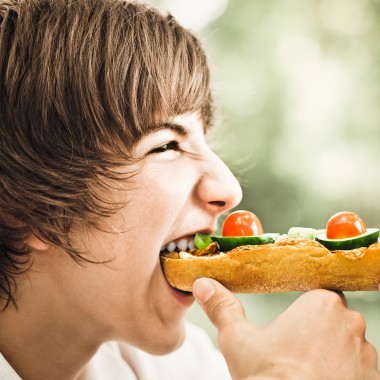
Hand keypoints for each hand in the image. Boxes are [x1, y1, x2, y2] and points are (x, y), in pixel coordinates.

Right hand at [193, 278, 378, 379]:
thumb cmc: (267, 378)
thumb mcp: (237, 339)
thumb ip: (222, 307)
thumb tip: (202, 285)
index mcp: (321, 304)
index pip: (319, 294)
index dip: (306, 309)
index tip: (295, 323)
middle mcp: (351, 325)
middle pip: (335, 319)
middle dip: (318, 331)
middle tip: (294, 350)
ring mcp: (366, 356)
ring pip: (348, 345)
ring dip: (333, 353)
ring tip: (306, 370)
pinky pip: (358, 370)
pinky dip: (344, 374)